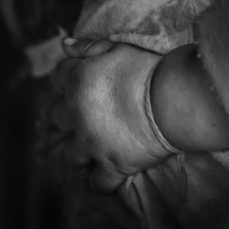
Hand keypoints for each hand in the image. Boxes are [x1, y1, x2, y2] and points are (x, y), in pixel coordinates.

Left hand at [49, 38, 180, 192]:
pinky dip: (101, 182)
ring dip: (78, 152)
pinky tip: (108, 176)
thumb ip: (87, 47)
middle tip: (87, 115)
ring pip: (69, 156)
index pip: (57, 79)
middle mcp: (77, 114)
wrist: (171, 99)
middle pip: (57, 117)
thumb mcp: (116, 49)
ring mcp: (91, 143)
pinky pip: (97, 183)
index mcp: (77, 82)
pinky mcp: (111, 165)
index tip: (78, 84)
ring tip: (92, 150)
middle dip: (68, 116)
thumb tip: (63, 45)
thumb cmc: (147, 69)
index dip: (66, 81)